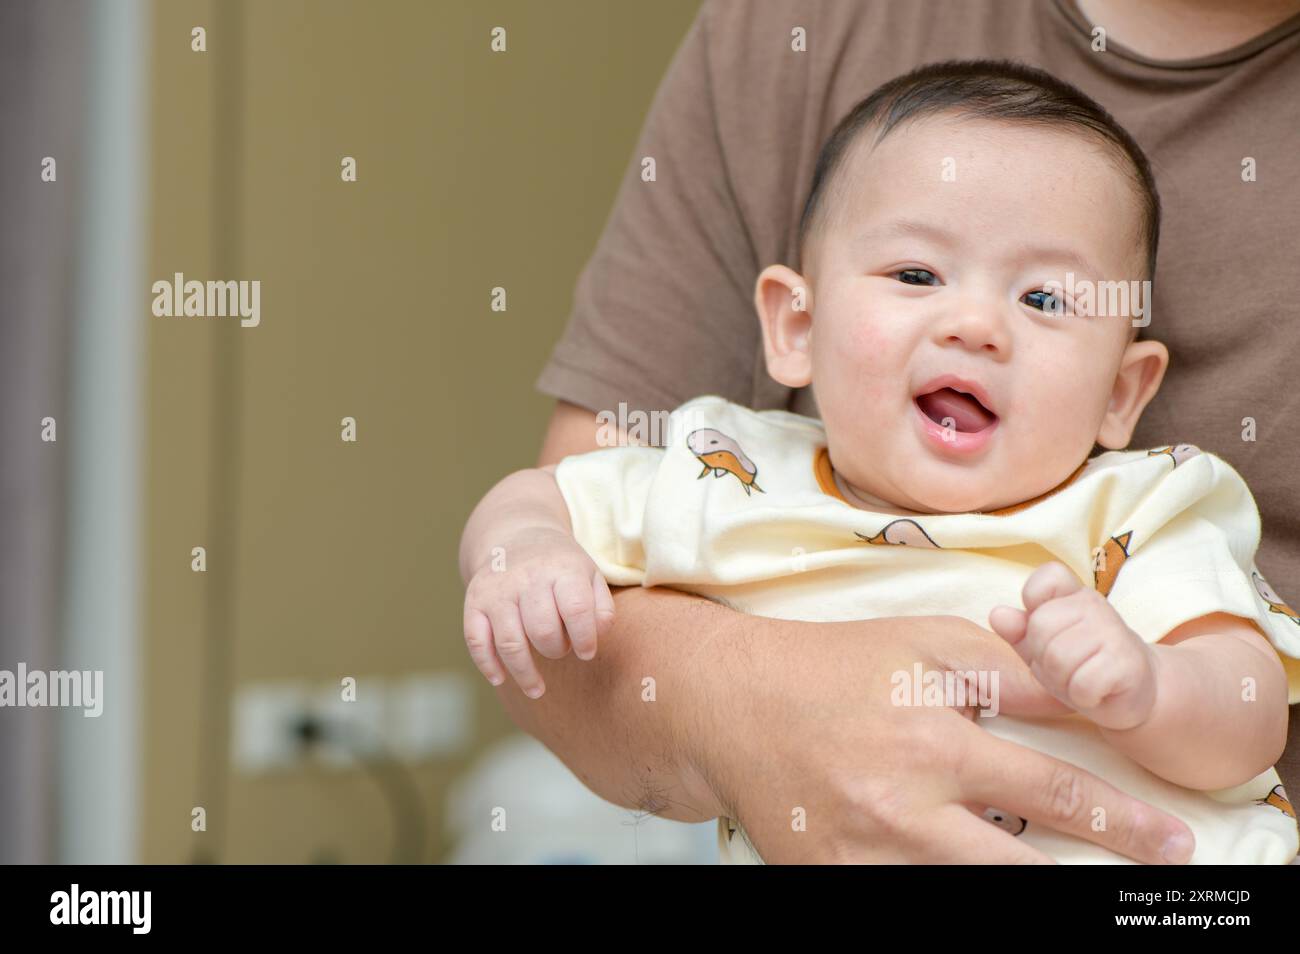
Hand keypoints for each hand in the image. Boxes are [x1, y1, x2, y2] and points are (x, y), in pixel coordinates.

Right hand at [462, 526, 614, 697]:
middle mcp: (527, 577)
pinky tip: (501, 679)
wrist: (516, 535)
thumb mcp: (590, 575)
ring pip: (510, 642)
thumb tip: (595, 640)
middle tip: (560, 649)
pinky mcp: (474, 601)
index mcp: (562, 569)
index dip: (584, 639)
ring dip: (524, 673)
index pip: (575, 609)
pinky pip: (477, 640)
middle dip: (555, 650)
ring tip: (537, 689)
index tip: (587, 654)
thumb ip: (602, 608)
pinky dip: (488, 664)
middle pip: (542, 629)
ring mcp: (497, 590)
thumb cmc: (561, 567)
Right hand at [689, 611, 1193, 862]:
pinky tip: (971, 867)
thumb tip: (1083, 697)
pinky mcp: (839, 878)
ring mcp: (871, 847)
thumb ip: (1007, 668)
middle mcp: (907, 795)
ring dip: (1030, 880)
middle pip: (1030, 846)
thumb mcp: (923, 642)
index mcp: (933, 729)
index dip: (1120, 804)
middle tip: (1159, 856)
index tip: (1168, 830)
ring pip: (980, 883)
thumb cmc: (836, 665)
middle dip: (1106, 852)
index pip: (1051, 776)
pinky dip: (954, 882)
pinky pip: (917, 895)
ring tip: (1073, 881)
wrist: (733, 707)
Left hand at [989, 561, 1156, 729]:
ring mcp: (1114, 631)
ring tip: (1081, 678)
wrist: (1133, 692)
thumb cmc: (1081, 664)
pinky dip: (1083, 696)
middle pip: (1040, 628)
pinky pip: (1081, 684)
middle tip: (1067, 665)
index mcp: (1072, 594)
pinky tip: (1096, 692)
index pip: (1044, 580)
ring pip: (1058, 658)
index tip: (1049, 629)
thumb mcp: (1041, 647)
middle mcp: (1094, 605)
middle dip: (1044, 658)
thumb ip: (1018, 630)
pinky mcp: (1127, 662)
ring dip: (1063, 680)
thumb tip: (998, 614)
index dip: (1034, 606)